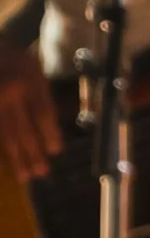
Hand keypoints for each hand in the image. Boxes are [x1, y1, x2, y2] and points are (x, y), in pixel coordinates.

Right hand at [0, 41, 59, 181]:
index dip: (50, 133)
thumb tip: (49, 133)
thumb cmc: (16, 61)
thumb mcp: (35, 71)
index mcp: (29, 81)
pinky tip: (4, 164)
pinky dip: (0, 149)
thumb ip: (40, 98)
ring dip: (15, 158)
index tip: (56, 152)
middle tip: (41, 172)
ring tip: (24, 176)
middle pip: (23, 129)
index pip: (42, 113)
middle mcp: (10, 92)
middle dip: (33, 153)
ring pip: (4, 135)